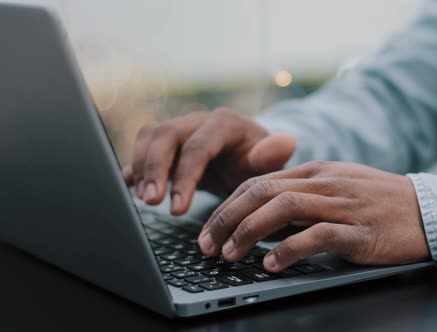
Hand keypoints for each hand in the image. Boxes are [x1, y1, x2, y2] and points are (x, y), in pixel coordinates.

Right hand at [123, 108, 295, 214]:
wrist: (245, 155)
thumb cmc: (257, 161)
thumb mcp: (268, 162)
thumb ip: (273, 154)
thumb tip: (287, 142)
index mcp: (225, 123)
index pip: (198, 147)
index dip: (185, 177)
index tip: (179, 208)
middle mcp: (198, 120)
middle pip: (166, 136)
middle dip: (155, 170)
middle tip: (151, 202)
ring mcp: (180, 129)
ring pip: (150, 137)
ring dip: (142, 167)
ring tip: (145, 199)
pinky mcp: (167, 142)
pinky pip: (143, 146)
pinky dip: (134, 165)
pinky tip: (128, 184)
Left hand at [198, 161, 430, 271]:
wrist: (429, 210)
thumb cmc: (379, 203)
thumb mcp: (338, 189)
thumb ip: (302, 199)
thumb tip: (261, 220)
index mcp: (317, 171)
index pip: (259, 181)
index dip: (228, 206)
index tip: (208, 230)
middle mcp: (326, 183)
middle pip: (263, 192)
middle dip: (227, 218)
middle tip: (206, 245)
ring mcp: (343, 205)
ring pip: (285, 209)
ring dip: (249, 232)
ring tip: (229, 255)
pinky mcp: (360, 231)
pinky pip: (317, 236)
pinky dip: (289, 249)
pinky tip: (271, 264)